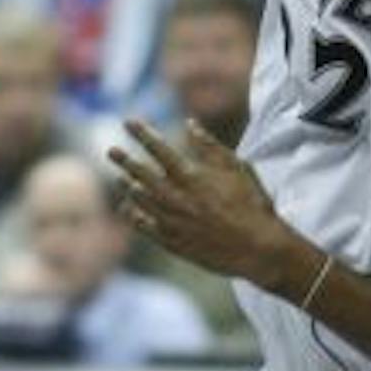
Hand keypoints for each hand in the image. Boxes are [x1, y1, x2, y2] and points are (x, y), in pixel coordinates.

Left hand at [109, 119, 294, 287]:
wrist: (259, 249)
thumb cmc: (253, 204)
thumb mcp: (237, 167)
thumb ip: (210, 146)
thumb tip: (189, 124)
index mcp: (192, 177)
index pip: (159, 149)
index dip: (142, 134)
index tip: (128, 122)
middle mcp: (178, 198)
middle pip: (143, 175)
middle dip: (125, 161)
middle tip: (110, 151)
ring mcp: (174, 222)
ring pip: (142, 201)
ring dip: (129, 187)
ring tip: (120, 178)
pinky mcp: (175, 243)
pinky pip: (147, 227)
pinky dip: (135, 216)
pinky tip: (128, 208)